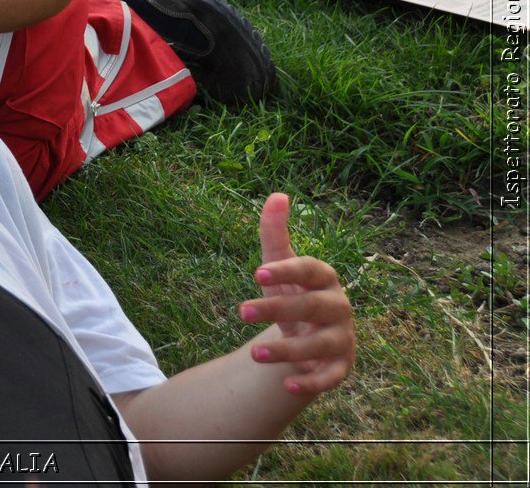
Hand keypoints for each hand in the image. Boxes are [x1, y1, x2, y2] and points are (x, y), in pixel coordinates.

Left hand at [239, 193, 354, 397]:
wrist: (310, 336)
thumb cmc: (294, 294)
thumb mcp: (280, 265)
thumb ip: (275, 233)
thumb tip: (277, 194)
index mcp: (325, 278)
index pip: (311, 269)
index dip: (287, 270)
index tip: (256, 274)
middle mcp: (338, 307)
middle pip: (312, 307)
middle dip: (277, 310)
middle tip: (239, 312)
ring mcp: (342, 338)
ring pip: (319, 345)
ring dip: (287, 350)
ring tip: (253, 353)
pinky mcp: (341, 367)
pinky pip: (331, 377)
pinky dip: (312, 383)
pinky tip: (287, 386)